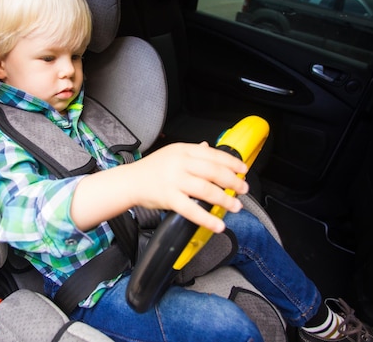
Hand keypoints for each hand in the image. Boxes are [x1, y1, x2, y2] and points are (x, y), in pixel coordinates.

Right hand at [127, 142, 247, 232]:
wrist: (129, 181)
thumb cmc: (150, 169)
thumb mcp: (172, 153)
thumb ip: (192, 152)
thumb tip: (209, 147)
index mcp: (183, 150)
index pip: (213, 154)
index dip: (232, 162)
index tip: (243, 169)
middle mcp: (180, 163)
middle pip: (214, 171)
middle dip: (233, 181)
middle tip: (243, 189)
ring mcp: (174, 180)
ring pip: (206, 189)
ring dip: (225, 199)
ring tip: (235, 206)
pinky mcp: (169, 198)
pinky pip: (192, 209)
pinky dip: (207, 218)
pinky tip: (218, 225)